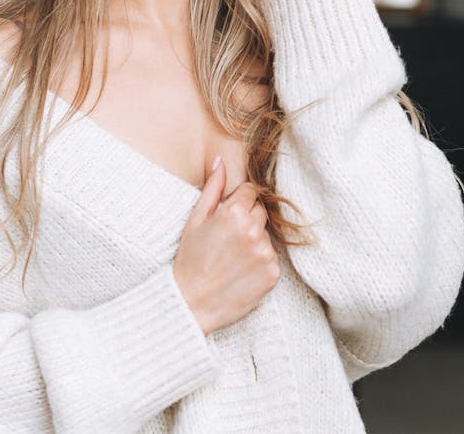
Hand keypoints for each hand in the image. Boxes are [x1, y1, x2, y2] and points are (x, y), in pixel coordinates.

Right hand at [172, 158, 280, 334]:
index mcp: (234, 213)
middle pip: (260, 212)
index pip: (250, 192)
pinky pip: (271, 257)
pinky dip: (259, 262)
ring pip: (265, 235)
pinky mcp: (273, 274)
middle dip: (246, 219)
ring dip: (253, 241)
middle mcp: (254, 231)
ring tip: (231, 257)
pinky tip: (240, 271)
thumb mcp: (195, 219)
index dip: (237, 202)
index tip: (226, 217)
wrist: (192, 303)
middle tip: (226, 239)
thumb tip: (221, 161)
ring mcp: (265, 253)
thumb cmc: (190, 259)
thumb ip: (212, 187)